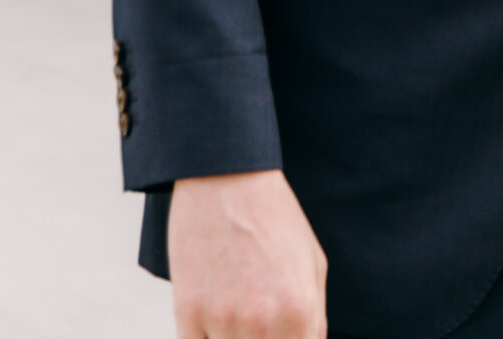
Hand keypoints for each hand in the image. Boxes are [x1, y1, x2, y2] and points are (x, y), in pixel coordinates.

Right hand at [169, 169, 328, 338]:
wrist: (228, 179)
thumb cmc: (276, 219)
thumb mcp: (313, 264)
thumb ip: (314, 317)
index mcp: (300, 311)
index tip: (280, 334)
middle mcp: (263, 322)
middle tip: (257, 320)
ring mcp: (223, 320)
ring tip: (236, 310)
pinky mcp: (187, 312)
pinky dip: (205, 338)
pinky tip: (212, 320)